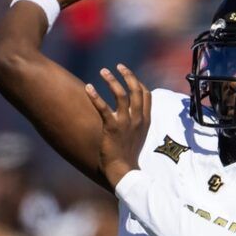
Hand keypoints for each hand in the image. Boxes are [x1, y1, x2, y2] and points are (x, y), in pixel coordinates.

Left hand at [85, 64, 150, 189]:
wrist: (123, 170)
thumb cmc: (128, 154)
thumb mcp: (138, 136)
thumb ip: (137, 122)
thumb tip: (132, 112)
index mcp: (145, 120)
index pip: (146, 95)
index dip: (138, 82)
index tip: (128, 75)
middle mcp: (137, 119)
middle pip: (136, 90)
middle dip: (127, 75)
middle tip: (118, 65)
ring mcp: (125, 123)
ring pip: (121, 94)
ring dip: (112, 80)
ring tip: (103, 71)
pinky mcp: (112, 128)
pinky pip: (103, 108)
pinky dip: (95, 96)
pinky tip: (89, 87)